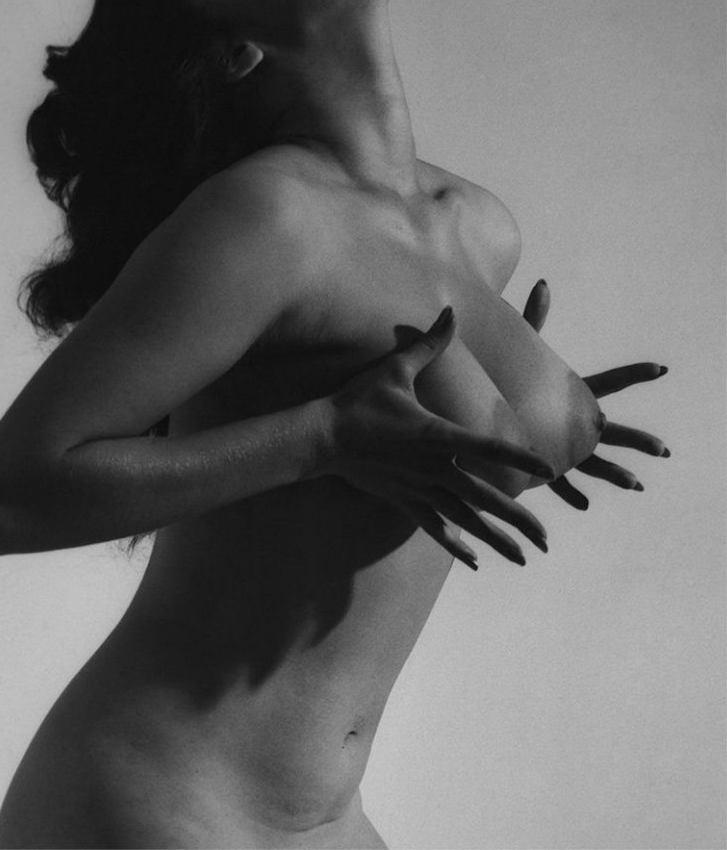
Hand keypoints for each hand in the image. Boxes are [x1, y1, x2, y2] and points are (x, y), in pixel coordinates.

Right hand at [324, 307, 553, 570]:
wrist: (322, 438)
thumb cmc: (358, 401)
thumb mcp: (395, 369)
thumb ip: (429, 345)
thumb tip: (449, 310)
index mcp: (438, 436)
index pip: (490, 448)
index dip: (521, 457)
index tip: (551, 470)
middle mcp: (434, 468)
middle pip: (485, 498)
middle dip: (517, 519)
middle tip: (546, 539)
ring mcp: (419, 489)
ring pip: (465, 520)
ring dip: (495, 539)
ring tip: (523, 558)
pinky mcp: (403, 501)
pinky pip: (435, 528)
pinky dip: (456, 545)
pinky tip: (473, 561)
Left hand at [522, 280, 668, 509]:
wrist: (486, 414)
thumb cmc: (505, 378)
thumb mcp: (521, 349)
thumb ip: (532, 319)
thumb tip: (541, 283)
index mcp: (572, 395)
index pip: (609, 382)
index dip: (633, 374)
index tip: (661, 369)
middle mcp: (572, 422)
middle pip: (611, 430)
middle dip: (637, 439)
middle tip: (664, 450)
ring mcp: (561, 444)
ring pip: (592, 462)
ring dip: (613, 472)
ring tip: (634, 484)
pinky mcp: (541, 462)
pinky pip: (559, 481)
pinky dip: (570, 492)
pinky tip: (583, 505)